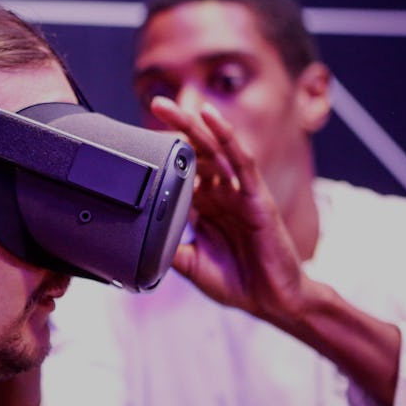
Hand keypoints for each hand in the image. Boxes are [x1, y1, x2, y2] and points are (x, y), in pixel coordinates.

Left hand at [151, 96, 308, 326]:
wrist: (270, 301)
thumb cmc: (235, 282)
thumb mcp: (190, 264)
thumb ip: (167, 247)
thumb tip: (136, 238)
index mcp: (206, 207)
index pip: (182, 170)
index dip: (164, 152)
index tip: (139, 136)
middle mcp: (221, 193)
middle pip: (197, 152)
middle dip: (176, 127)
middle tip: (156, 103)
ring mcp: (239, 192)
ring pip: (216, 150)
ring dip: (194, 125)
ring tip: (171, 106)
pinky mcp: (257, 197)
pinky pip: (242, 161)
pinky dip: (227, 137)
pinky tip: (211, 118)